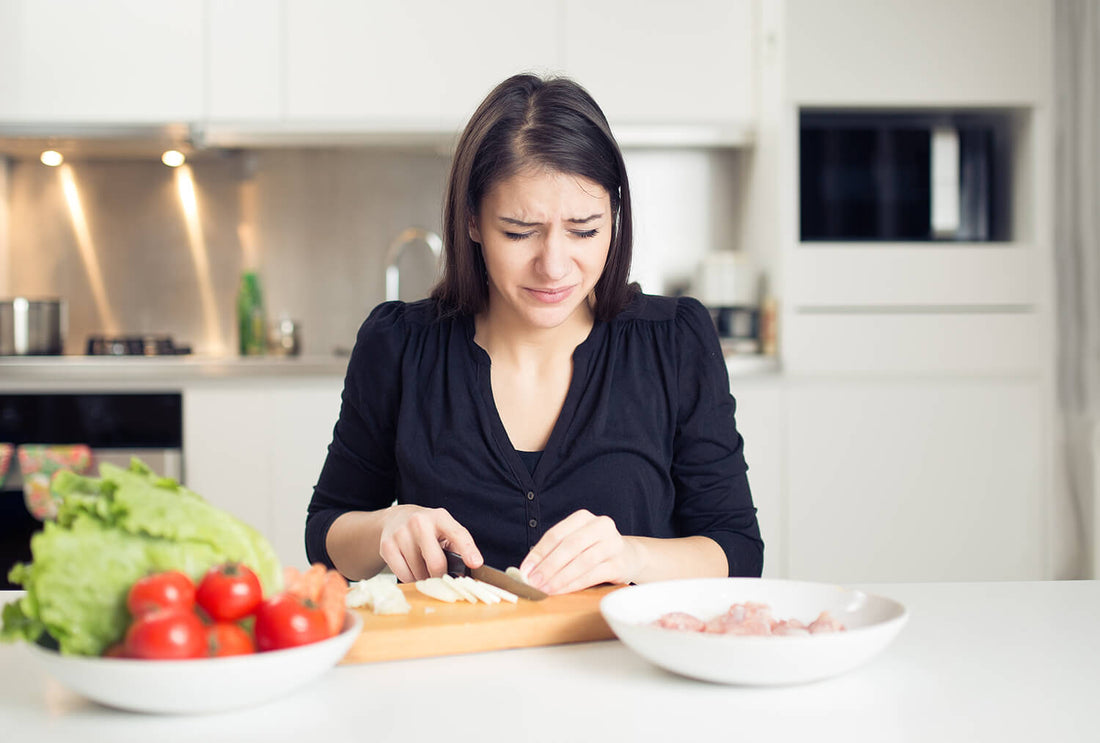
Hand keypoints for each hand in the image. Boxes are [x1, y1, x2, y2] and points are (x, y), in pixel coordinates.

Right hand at [378, 504, 482, 582]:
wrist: (396, 518)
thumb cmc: (427, 528)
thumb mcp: (444, 528)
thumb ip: (457, 545)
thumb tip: (468, 568)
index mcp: (440, 517)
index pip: (458, 534)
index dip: (468, 550)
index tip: (475, 563)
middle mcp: (419, 522)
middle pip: (436, 563)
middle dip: (441, 576)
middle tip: (442, 577)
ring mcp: (401, 533)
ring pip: (419, 572)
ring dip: (425, 578)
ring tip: (424, 567)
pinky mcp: (387, 546)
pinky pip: (403, 575)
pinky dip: (411, 579)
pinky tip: (412, 568)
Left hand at [519, 509, 640, 594]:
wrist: (628, 556)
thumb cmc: (592, 550)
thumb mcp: (575, 543)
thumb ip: (553, 553)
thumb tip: (528, 571)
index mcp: (584, 518)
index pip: (556, 534)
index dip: (539, 553)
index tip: (525, 570)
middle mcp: (601, 526)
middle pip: (569, 546)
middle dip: (548, 566)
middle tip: (534, 582)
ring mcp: (612, 544)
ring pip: (582, 561)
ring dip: (560, 577)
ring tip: (546, 589)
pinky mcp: (619, 564)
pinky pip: (593, 575)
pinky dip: (575, 584)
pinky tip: (562, 591)